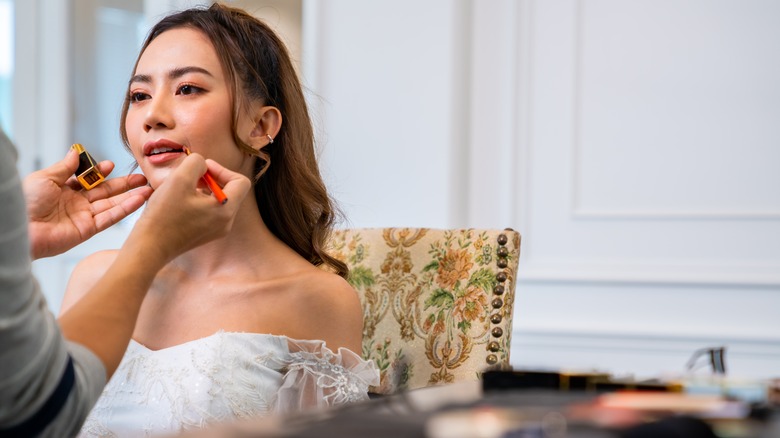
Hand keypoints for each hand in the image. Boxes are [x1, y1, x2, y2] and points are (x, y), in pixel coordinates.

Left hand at [23, 148, 151, 258]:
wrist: (21, 228)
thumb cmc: (25, 201)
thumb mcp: (45, 177)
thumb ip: (65, 167)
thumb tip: (75, 151)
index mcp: (63, 189)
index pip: (88, 180)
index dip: (100, 172)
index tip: (111, 165)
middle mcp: (76, 203)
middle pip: (105, 192)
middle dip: (124, 184)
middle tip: (141, 177)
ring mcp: (83, 217)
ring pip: (112, 204)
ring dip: (131, 196)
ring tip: (148, 188)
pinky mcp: (88, 230)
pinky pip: (110, 217)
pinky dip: (126, 209)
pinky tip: (139, 200)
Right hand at [127, 152, 250, 263]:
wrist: (149, 247)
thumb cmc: (164, 214)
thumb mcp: (180, 178)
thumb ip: (196, 163)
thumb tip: (203, 165)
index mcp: (226, 210)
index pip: (241, 182)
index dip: (223, 169)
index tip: (203, 168)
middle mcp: (226, 222)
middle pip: (230, 190)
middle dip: (212, 178)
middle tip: (191, 176)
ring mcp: (216, 230)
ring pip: (218, 200)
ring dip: (204, 188)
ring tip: (183, 187)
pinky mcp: (205, 234)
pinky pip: (209, 211)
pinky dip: (198, 200)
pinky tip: (180, 200)